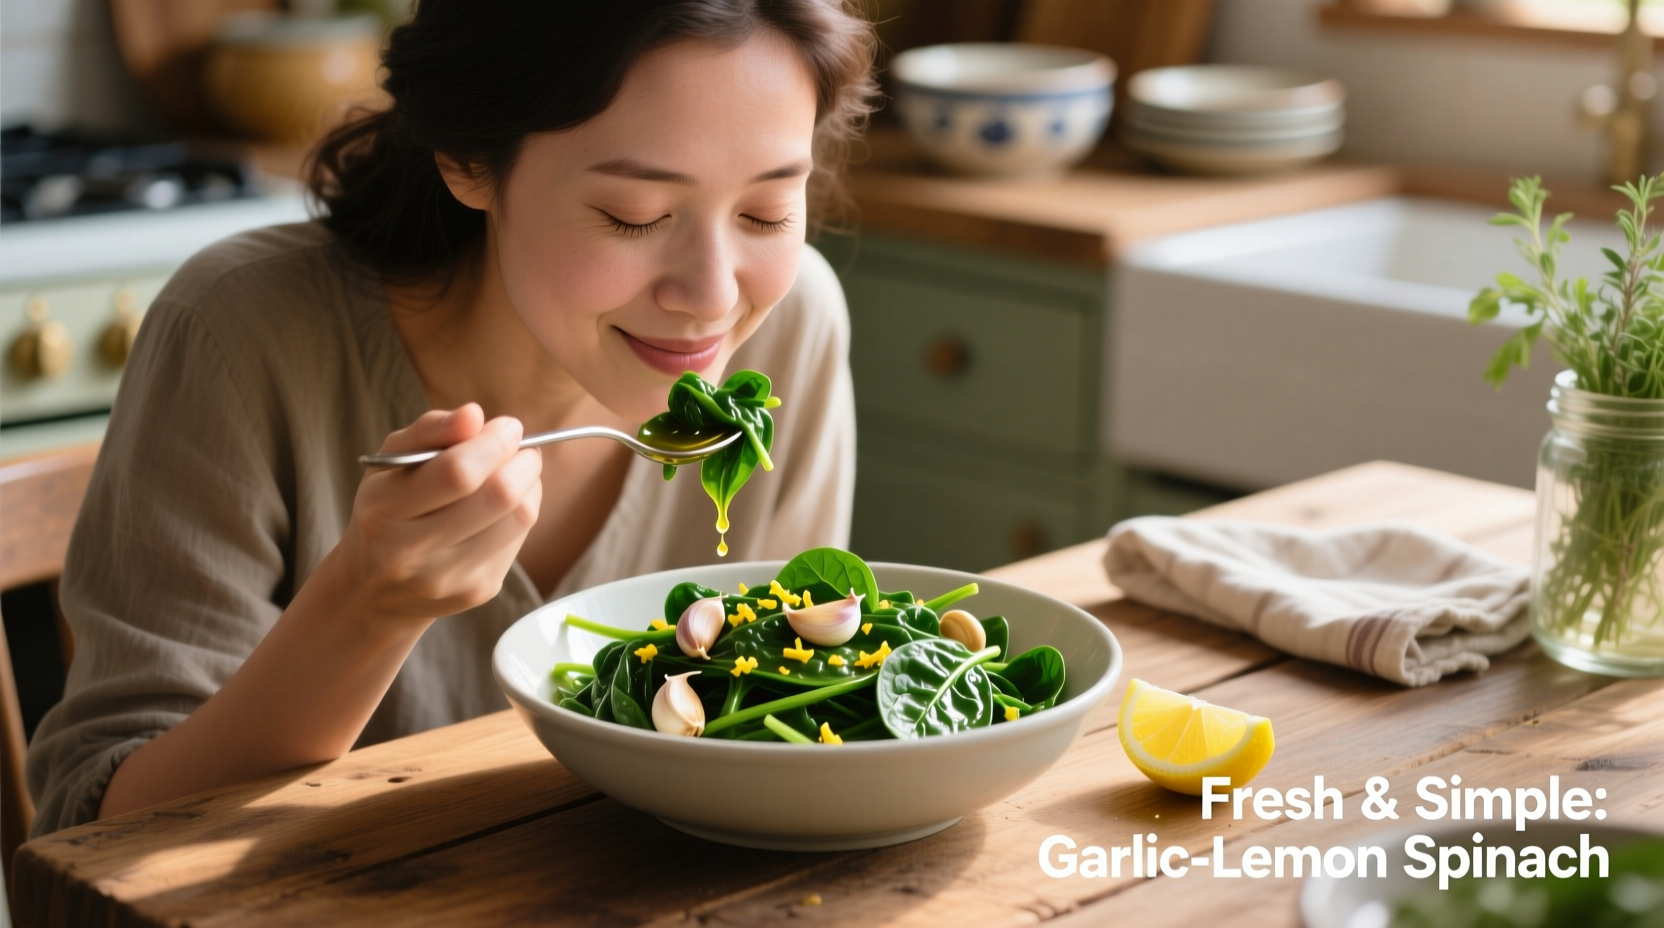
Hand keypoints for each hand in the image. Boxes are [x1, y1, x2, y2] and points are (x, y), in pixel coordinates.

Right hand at [335, 403, 542, 620]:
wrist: (373, 588)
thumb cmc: (387, 510)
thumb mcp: (390, 462)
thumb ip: (429, 430)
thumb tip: (474, 415)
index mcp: (384, 510)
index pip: (458, 472)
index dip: (495, 442)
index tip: (507, 426)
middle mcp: (413, 551)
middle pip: (499, 496)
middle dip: (523, 460)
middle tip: (521, 448)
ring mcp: (449, 578)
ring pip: (520, 518)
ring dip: (530, 484)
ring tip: (516, 471)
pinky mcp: (477, 591)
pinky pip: (520, 539)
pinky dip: (522, 512)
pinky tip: (504, 505)